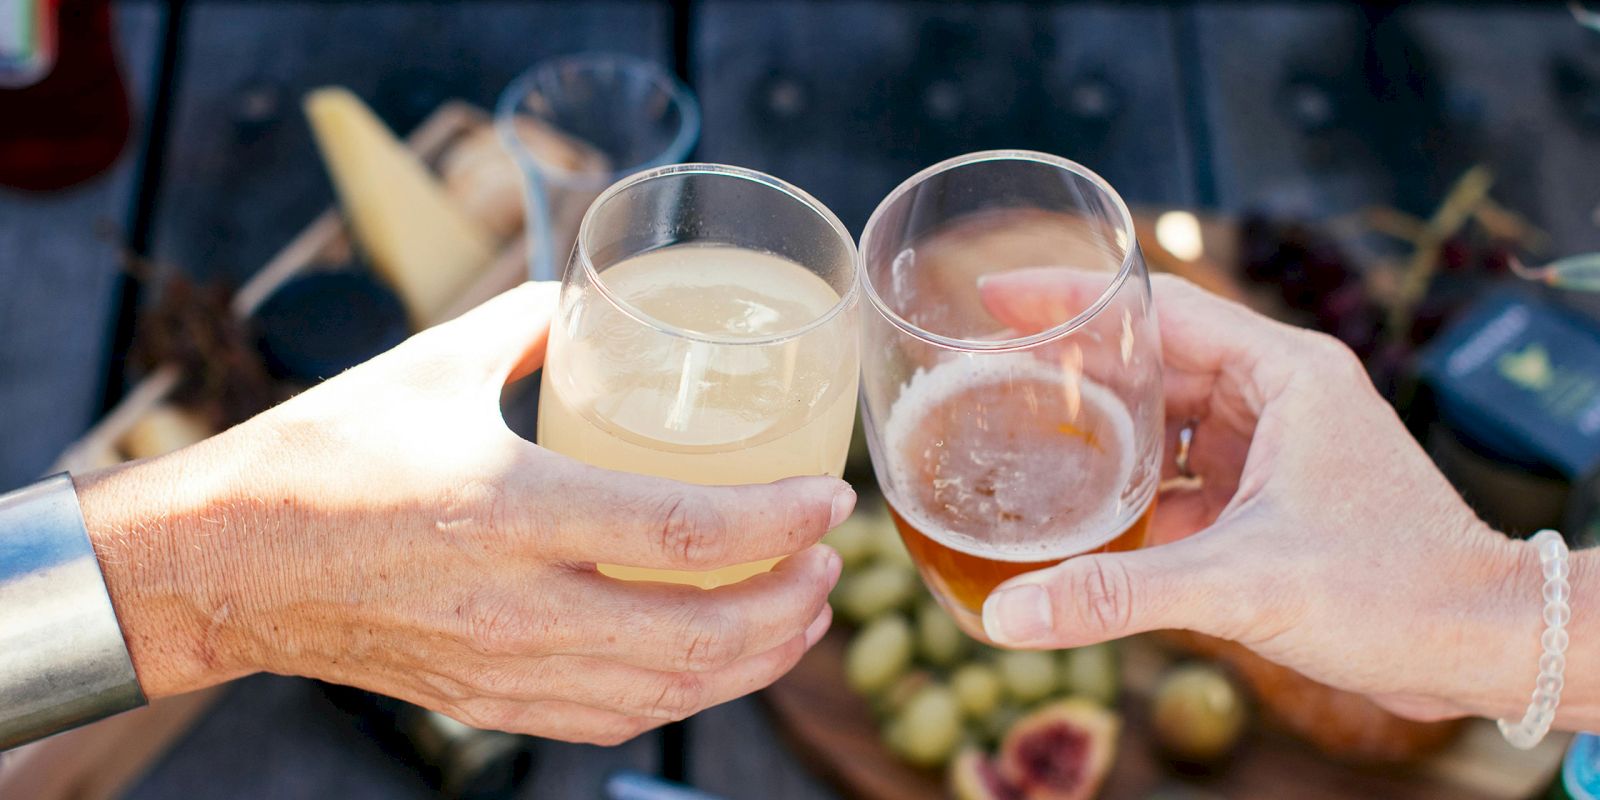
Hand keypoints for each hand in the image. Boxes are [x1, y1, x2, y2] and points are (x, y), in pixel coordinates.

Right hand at [77, 282, 852, 744]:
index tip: (828, 499)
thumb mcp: (430, 366)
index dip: (777, 522)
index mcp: (508, 510)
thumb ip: (527, 325)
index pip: (682, 533)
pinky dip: (684, 698)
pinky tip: (716, 666)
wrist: (224, 565)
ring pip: (667, 693)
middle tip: (828, 563)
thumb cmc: (321, 457)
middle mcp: (515, 606)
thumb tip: (588, 298)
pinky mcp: (486, 704)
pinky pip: (611, 720)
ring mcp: (501, 669)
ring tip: (799, 619)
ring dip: (755, 662)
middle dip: (790, 606)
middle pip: (698, 635)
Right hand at [975, 271, 1593, 725]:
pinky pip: (1183, 477)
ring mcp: (1277, 448)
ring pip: (1165, 421)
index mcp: (1284, 373)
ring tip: (1016, 437)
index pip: (1159, 308)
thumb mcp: (1242, 583)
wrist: (1481, 647)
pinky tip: (1079, 516)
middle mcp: (1279, 397)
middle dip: (1072, 369)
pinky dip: (1132, 491)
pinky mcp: (1272, 499)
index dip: (1072, 298)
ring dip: (1100, 433)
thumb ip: (1119, 594)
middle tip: (985, 372)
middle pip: (1152, 361)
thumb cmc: (1397, 590)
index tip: (995, 297)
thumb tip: (1008, 613)